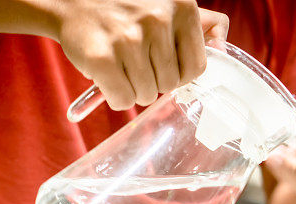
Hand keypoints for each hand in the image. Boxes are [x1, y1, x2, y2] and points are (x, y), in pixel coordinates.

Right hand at [52, 0, 228, 109]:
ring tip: (121, 64)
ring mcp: (129, 39)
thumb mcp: (168, 5)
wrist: (72, 2)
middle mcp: (158, 19)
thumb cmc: (126, 10)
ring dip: (133, 89)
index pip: (198, 67)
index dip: (179, 72)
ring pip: (147, 95)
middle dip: (154, 81)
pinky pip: (123, 101)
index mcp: (181, 6)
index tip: (163, 62)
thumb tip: (223, 51)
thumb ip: (202, 26)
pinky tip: (108, 75)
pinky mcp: (103, 59)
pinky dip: (115, 96)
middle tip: (136, 60)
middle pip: (171, 84)